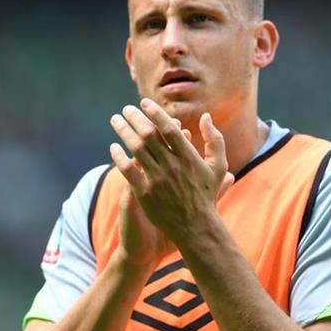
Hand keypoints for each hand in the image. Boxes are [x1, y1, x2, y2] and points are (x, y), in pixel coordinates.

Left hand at [109, 98, 233, 246]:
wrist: (195, 227)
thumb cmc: (206, 195)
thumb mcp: (218, 167)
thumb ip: (214, 140)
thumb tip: (206, 116)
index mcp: (189, 157)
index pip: (169, 128)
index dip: (155, 113)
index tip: (144, 103)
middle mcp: (172, 166)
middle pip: (149, 135)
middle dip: (135, 118)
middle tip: (126, 109)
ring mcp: (158, 180)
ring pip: (136, 149)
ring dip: (124, 132)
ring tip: (115, 121)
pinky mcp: (145, 194)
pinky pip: (128, 171)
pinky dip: (119, 157)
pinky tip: (113, 147)